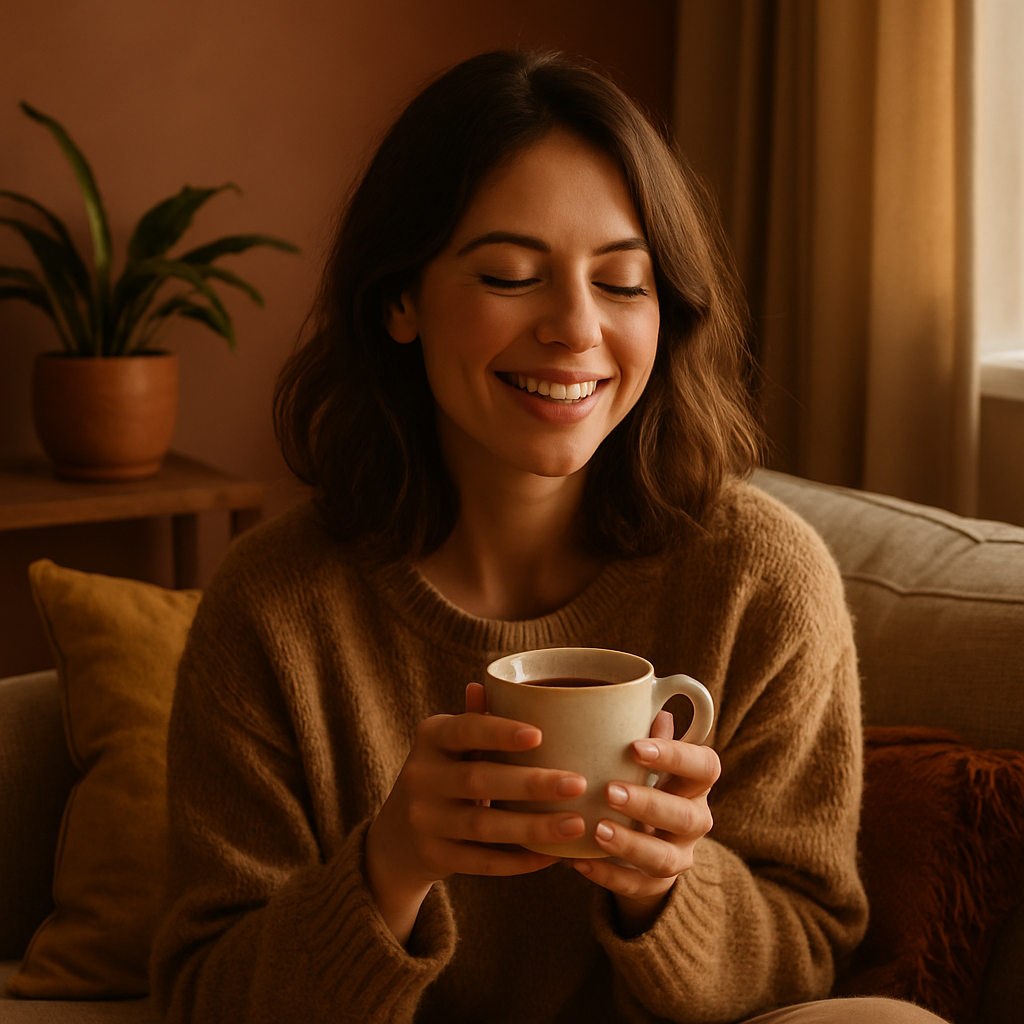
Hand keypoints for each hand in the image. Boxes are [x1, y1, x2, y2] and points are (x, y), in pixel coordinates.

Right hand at [365, 682, 586, 944]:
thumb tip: (488, 684)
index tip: (540, 736)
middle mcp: (421, 777)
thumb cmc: (443, 774)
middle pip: (479, 781)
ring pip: (483, 827)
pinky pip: (482, 862)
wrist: (397, 836)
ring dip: (533, 827)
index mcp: (430, 738)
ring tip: (576, 824)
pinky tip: (554, 855)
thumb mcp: (449, 744)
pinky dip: (519, 861)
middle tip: (578, 784)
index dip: (499, 732)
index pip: (465, 730)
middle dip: (531, 784)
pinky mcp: (434, 857)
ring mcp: (424, 820)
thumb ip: (475, 719)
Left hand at [572, 711, 720, 935]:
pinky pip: (636, 886)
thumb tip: (648, 701)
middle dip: (649, 803)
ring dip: (631, 844)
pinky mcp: (655, 886)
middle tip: (610, 790)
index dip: (676, 756)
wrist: (644, 844)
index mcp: (695, 783)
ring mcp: (679, 856)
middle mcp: (695, 820)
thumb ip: (646, 735)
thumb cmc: (640, 781)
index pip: (705, 766)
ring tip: (597, 830)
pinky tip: (578, 860)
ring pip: (666, 858)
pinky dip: (607, 875)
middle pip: (686, 815)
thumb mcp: (645, 759)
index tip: (636, 747)